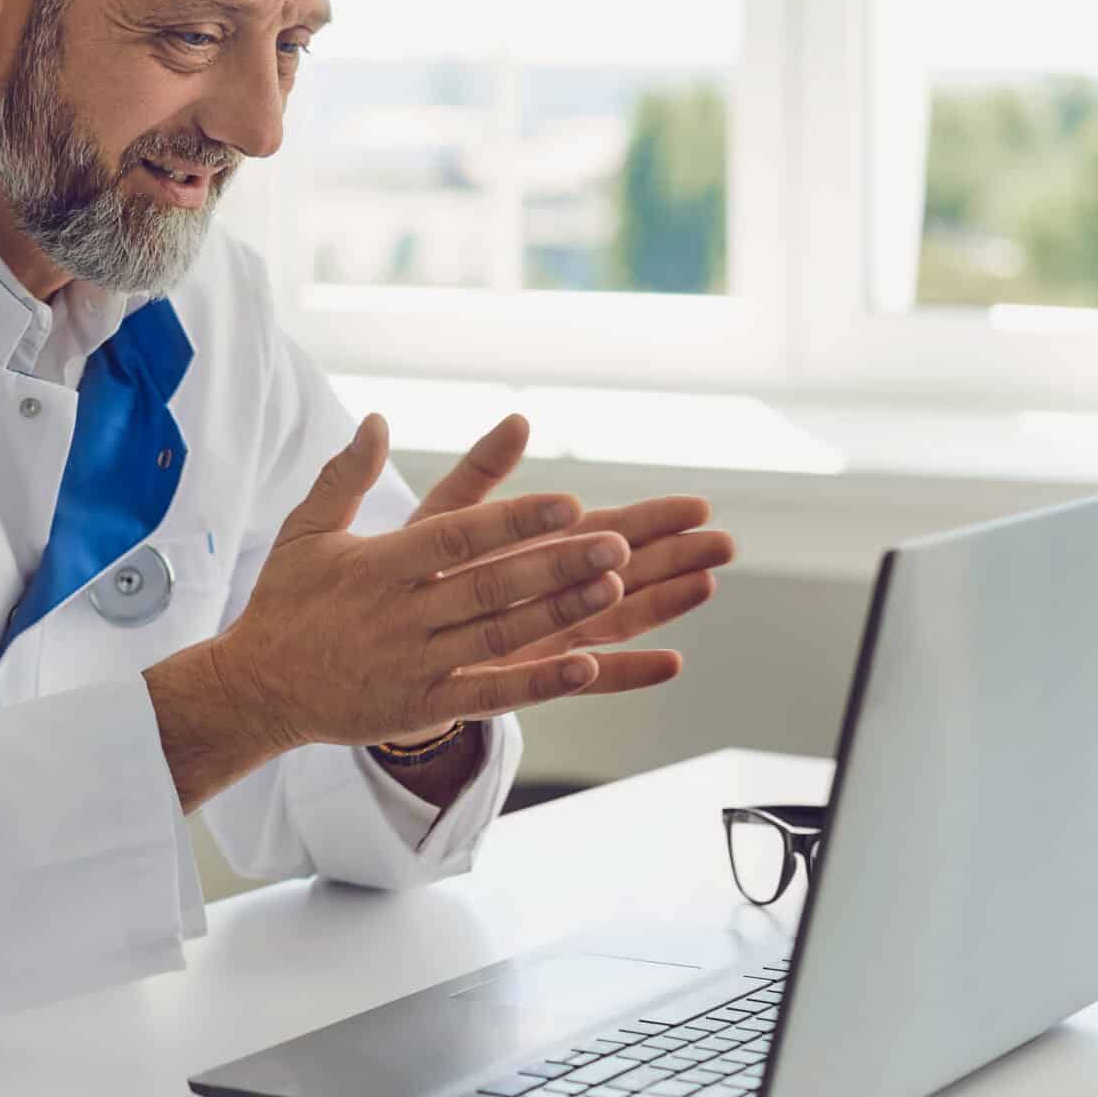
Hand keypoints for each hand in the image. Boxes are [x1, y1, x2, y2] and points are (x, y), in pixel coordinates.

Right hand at [206, 413, 630, 751]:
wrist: (256, 689)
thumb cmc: (285, 604)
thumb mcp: (305, 532)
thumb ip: (344, 475)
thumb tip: (376, 420)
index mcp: (378, 565)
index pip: (457, 536)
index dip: (515, 518)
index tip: (569, 501)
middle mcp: (400, 614)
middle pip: (491, 586)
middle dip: (558, 563)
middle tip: (618, 542)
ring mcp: (414, 664)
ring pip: (500, 636)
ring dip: (560, 613)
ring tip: (615, 588)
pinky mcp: (421, 707)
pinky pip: (489, 695)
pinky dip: (538, 683)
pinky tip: (585, 666)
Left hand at [406, 413, 733, 694]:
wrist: (373, 638)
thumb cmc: (404, 569)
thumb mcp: (441, 516)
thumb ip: (479, 472)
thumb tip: (518, 418)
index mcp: (535, 547)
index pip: (604, 528)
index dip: (650, 518)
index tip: (698, 505)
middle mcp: (550, 590)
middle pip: (624, 571)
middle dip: (674, 556)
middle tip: (724, 544)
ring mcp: (546, 635)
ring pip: (616, 618)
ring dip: (663, 604)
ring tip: (707, 585)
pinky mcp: (529, 676)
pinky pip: (584, 679)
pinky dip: (626, 672)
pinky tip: (669, 663)